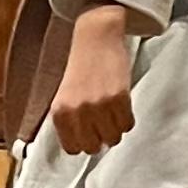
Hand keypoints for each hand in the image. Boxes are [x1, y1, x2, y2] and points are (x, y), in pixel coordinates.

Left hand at [49, 3, 142, 155]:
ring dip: (115, 130)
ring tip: (112, 113)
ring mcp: (99, 105)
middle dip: (99, 139)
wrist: (96, 38)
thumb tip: (80, 148)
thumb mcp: (64, 96)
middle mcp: (78, 110)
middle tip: (102, 124)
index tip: (88, 133)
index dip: (82, 143)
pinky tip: (121, 107)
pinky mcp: (120, 97)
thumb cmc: (81, 68)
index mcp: (60, 112)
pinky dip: (127, 120)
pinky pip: (128, 125)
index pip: (72, 149)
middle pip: (93, 148)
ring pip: (113, 139)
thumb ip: (69, 123)